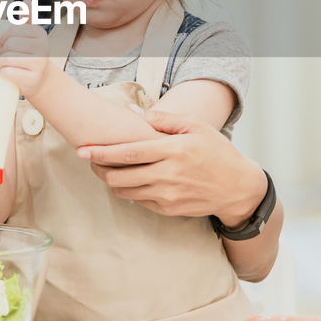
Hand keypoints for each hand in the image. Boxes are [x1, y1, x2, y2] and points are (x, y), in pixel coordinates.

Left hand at [0, 19, 52, 97]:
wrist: (39, 80)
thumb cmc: (29, 55)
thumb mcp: (28, 36)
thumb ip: (26, 18)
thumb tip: (26, 1)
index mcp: (40, 33)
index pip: (13, 30)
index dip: (3, 38)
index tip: (4, 44)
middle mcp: (44, 47)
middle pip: (10, 44)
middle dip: (2, 51)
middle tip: (4, 56)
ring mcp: (40, 64)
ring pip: (7, 58)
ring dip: (1, 62)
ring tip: (6, 64)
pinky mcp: (33, 79)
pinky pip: (7, 72)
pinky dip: (3, 73)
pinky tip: (8, 73)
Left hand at [77, 109, 266, 222]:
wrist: (237, 188)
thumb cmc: (217, 152)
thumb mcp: (196, 127)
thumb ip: (163, 118)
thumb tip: (132, 110)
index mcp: (173, 151)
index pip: (128, 153)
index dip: (101, 152)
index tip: (83, 149)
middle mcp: (168, 175)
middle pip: (119, 176)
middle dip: (98, 169)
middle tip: (90, 160)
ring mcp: (167, 196)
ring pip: (125, 192)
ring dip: (111, 181)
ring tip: (106, 169)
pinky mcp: (168, 210)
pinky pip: (138, 201)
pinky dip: (129, 191)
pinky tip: (130, 180)